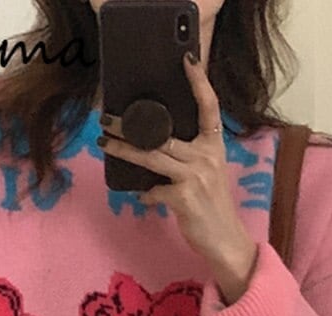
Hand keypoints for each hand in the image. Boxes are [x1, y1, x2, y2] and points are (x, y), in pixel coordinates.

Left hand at [97, 52, 256, 279]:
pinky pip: (153, 189)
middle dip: (131, 125)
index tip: (188, 60)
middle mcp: (206, 156)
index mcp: (214, 146)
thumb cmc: (212, 207)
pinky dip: (146, 195)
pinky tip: (144, 198)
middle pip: (162, 133)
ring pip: (152, 155)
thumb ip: (188, 158)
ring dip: (124, 149)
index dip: (199, 82)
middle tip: (107, 119)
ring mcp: (195, 176)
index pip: (209, 107)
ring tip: (105, 144)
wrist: (226, 240)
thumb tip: (154, 147)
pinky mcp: (184, 197)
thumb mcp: (208, 174)